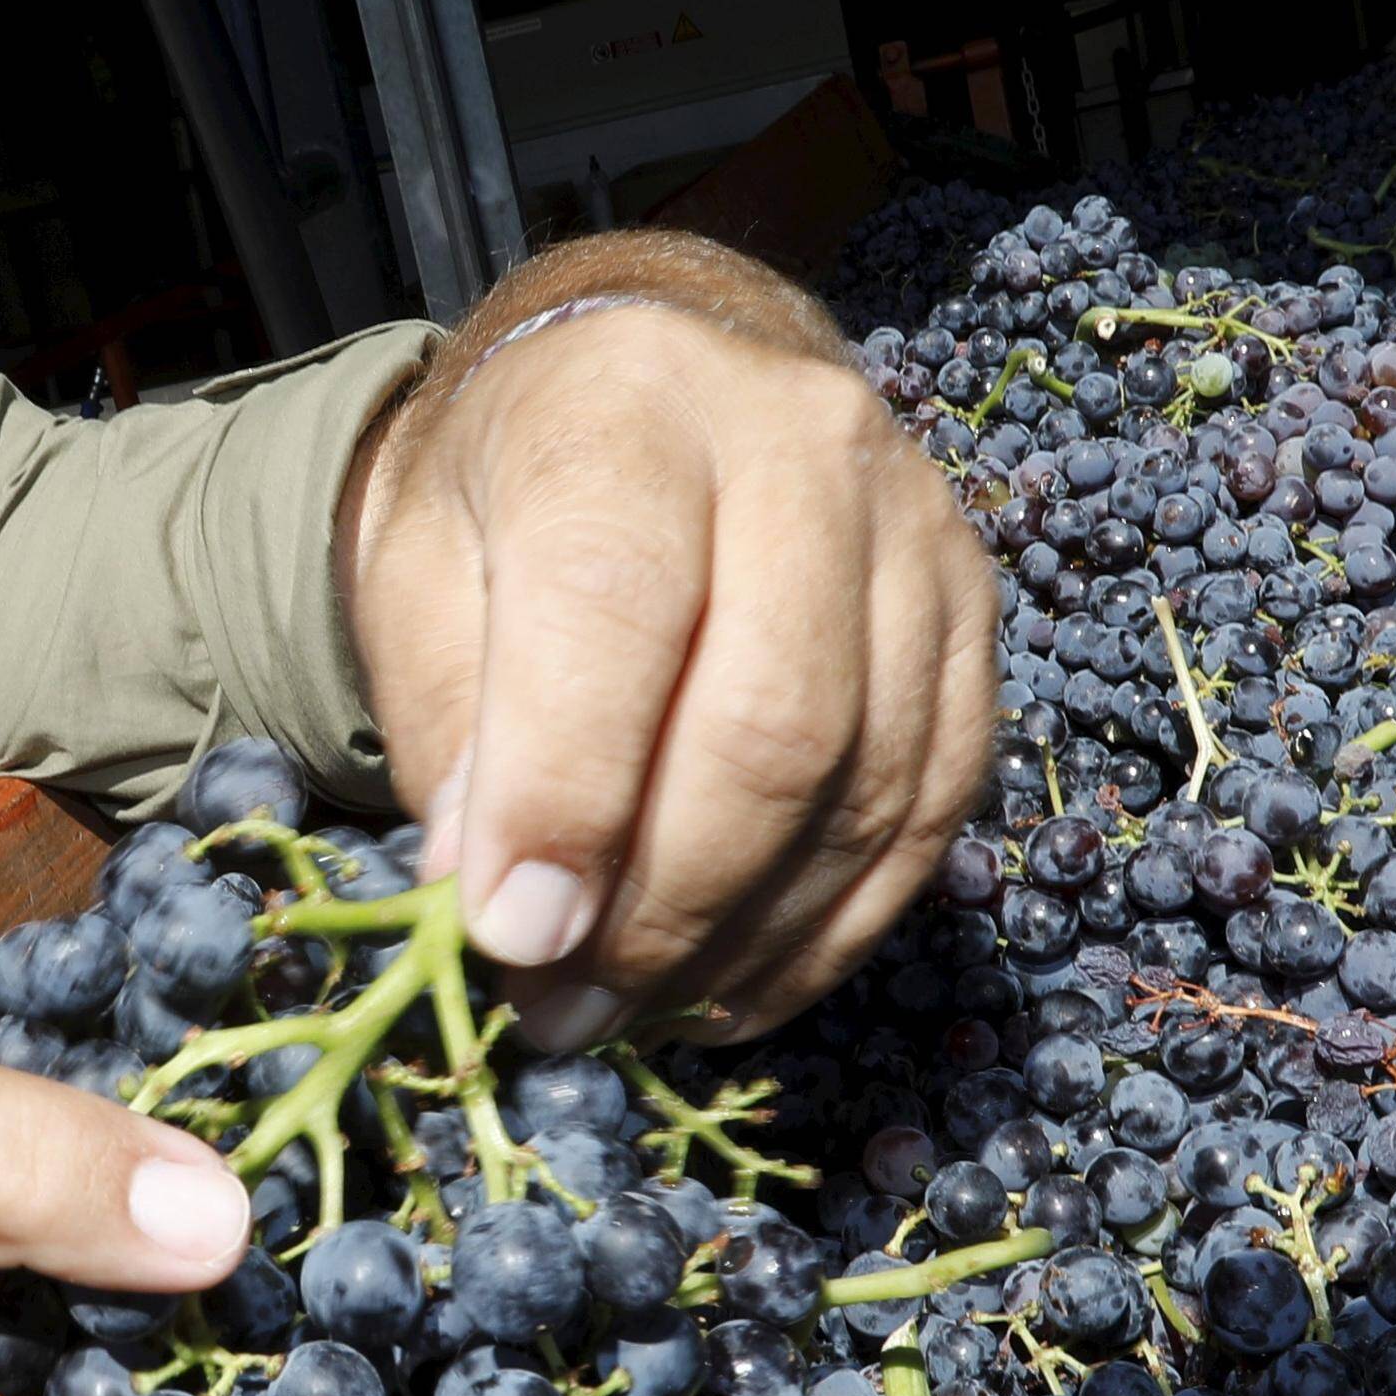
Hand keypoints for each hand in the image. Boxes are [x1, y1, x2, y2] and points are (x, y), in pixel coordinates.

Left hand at [341, 237, 998, 1048]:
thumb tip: (505, 913)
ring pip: (866, 784)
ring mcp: (915, 531)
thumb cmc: (515, 496)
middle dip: (662, 905)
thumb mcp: (420, 572)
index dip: (566, 799)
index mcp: (632, 408)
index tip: (511, 941)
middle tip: (566, 1009)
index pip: (616, 612)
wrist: (656, 385)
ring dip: (744, 939)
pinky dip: (831, 929)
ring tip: (633, 1010)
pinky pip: (930, 809)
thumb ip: (451, 729)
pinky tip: (733, 982)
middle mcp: (802, 447)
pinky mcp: (975, 617)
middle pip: (773, 722)